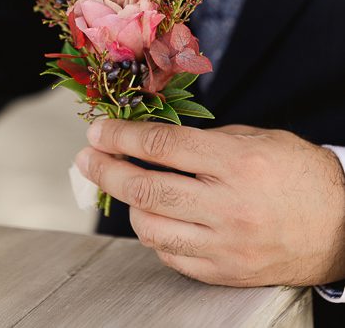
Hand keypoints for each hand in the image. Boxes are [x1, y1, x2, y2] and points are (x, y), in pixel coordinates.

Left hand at [75, 119, 344, 286]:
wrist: (344, 229)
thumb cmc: (301, 177)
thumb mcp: (259, 139)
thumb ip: (204, 139)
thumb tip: (149, 138)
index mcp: (238, 163)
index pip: (161, 145)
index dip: (120, 136)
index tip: (97, 133)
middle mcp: (229, 206)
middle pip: (145, 187)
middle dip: (105, 170)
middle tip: (86, 160)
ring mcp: (225, 244)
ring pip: (149, 226)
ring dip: (127, 204)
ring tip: (126, 188)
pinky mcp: (224, 272)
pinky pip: (169, 255)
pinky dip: (154, 234)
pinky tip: (156, 216)